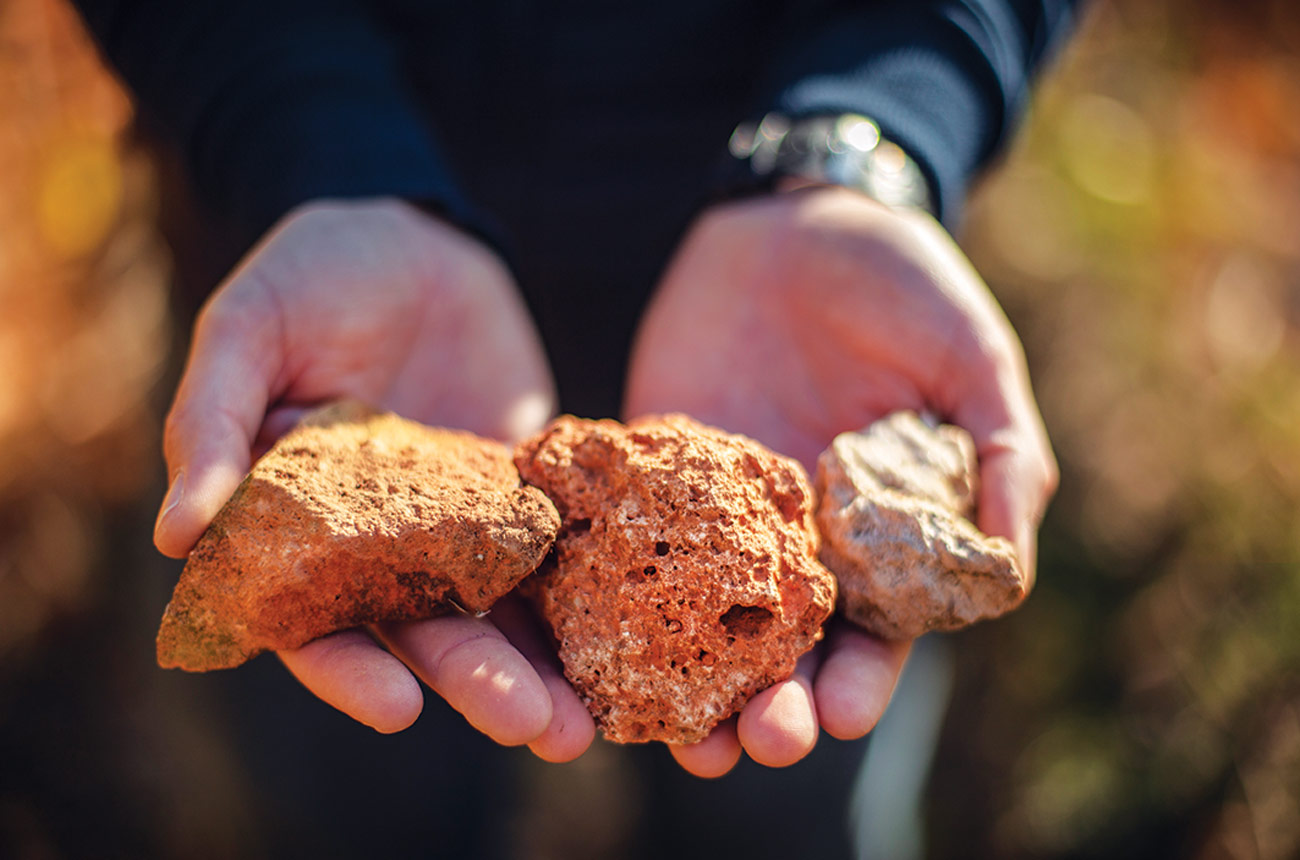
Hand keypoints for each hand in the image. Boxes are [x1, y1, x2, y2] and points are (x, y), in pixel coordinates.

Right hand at [156, 198, 593, 759]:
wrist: (411, 231)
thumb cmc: (308, 275)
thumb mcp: (246, 331)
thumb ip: (211, 424)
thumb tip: (174, 537)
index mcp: (300, 526)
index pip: (313, 622)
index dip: (347, 670)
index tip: (395, 709)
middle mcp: (382, 541)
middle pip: (426, 632)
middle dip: (477, 682)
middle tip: (535, 729)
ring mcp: (461, 519)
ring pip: (501, 607)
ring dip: (543, 664)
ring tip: (588, 721)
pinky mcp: (525, 486)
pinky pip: (559, 542)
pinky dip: (589, 585)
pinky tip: (630, 623)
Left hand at [625, 186, 1056, 775]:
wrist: (799, 215)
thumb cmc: (906, 286)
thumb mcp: (973, 361)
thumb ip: (1002, 457)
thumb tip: (1010, 569)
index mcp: (875, 536)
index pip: (873, 634)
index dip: (862, 680)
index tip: (844, 713)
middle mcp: (793, 541)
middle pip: (780, 649)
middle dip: (772, 704)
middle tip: (757, 740)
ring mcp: (717, 510)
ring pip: (696, 618)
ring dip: (686, 680)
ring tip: (675, 731)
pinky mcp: (654, 468)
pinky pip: (628, 536)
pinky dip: (610, 588)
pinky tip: (594, 636)